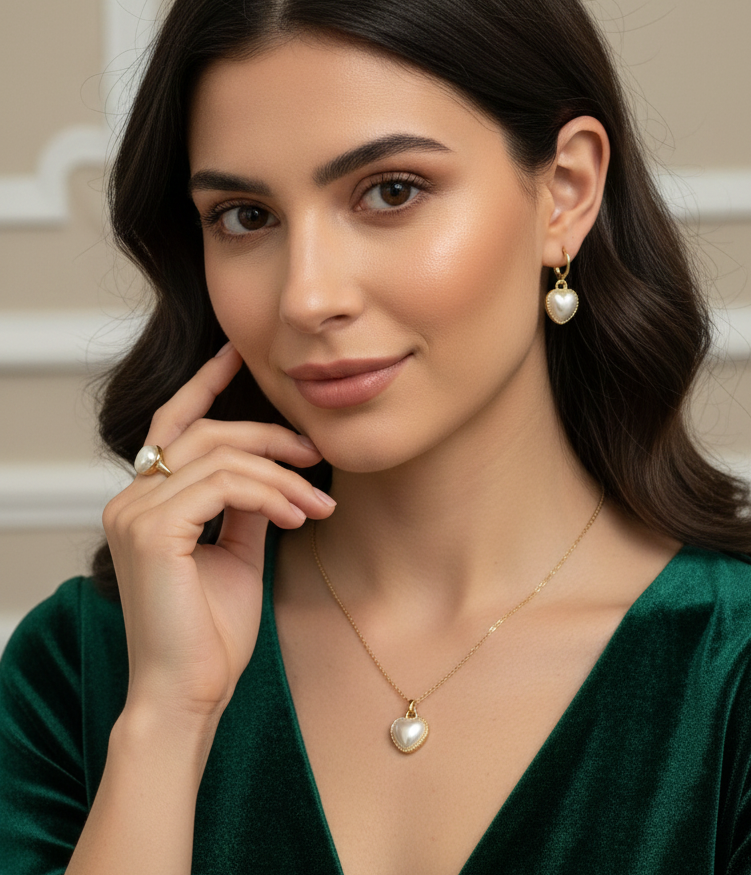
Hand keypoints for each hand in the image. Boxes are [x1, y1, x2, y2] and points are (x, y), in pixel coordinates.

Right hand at [102, 343, 333, 722]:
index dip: (204, 384)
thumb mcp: (236, 553)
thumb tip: (272, 470)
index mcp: (144, 503)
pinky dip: (270, 494)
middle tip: (316, 454)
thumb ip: (244, 506)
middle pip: (204, 432)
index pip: (172, 425)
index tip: (238, 354)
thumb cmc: (211, 635)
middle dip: (268, 436)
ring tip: (320, 502)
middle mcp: (129, 500)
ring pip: (220, 456)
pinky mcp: (152, 532)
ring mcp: (135, 513)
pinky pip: (224, 486)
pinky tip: (299, 516)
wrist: (190, 697)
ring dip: (282, 474)